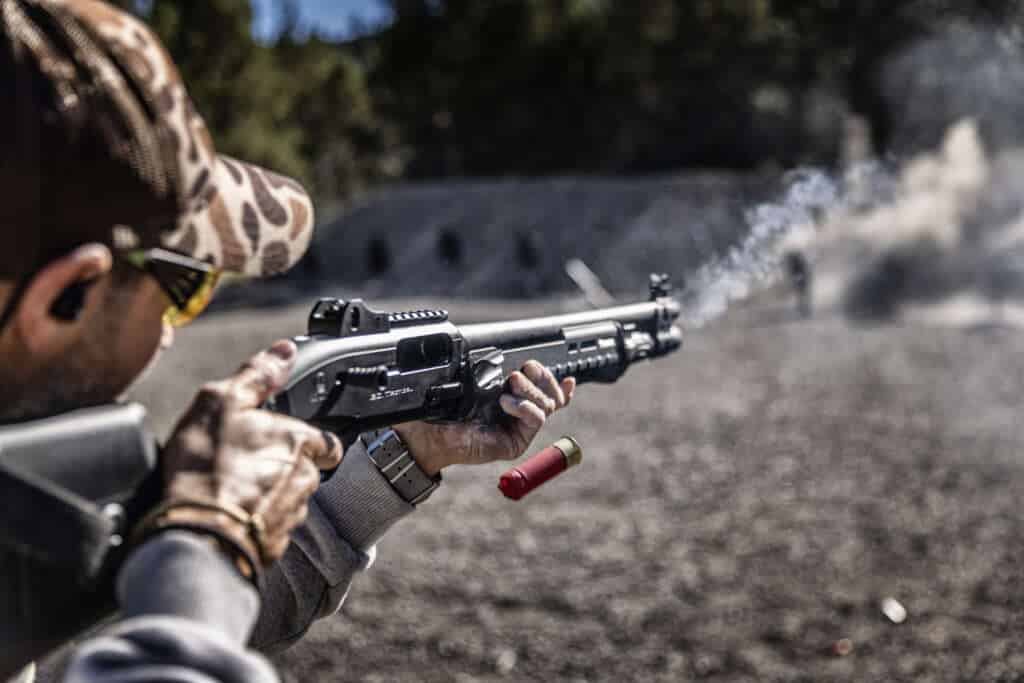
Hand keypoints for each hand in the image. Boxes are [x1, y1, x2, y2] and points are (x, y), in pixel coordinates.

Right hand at [155, 340, 342, 568]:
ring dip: (268, 496)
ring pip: (289, 500)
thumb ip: (257, 375)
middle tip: (247, 464)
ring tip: (232, 490)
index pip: (329, 442)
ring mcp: (291, 515)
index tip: (293, 441)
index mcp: (298, 443)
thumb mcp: (223, 402)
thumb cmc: (208, 466)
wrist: (196, 532)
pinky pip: (270, 529)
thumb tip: (285, 351)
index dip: (313, 441)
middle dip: (283, 468)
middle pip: (306, 471)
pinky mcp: (274, 545)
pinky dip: (254, 521)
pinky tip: (228, 514)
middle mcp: (304, 480)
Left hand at [393, 360, 575, 475]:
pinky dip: (526, 407)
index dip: (555, 380)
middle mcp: (520, 412)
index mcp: (513, 396)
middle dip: (542, 377)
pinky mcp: (517, 442)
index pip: (545, 389)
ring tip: (512, 383)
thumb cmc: (447, 406)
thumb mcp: (473, 380)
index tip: (552, 370)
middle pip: (551, 394)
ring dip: (532, 390)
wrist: (433, 433)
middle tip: (523, 371)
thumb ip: (494, 368)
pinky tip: (507, 402)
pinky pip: (536, 420)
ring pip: (546, 405)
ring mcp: (520, 428)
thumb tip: (512, 354)